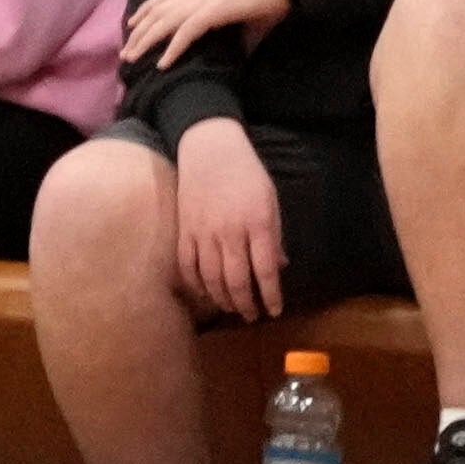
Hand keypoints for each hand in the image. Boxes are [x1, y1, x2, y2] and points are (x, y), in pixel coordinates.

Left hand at [117, 0, 288, 75]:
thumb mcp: (247, 18)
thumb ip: (237, 34)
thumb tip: (240, 54)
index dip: (147, 9)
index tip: (133, 24)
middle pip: (159, 11)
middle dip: (139, 32)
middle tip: (125, 52)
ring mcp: (206, 1)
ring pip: (166, 21)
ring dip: (146, 41)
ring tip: (133, 58)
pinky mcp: (216, 10)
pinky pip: (188, 31)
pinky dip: (173, 48)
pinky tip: (162, 64)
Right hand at [162, 113, 286, 324]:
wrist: (209, 148)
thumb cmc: (246, 173)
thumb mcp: (270, 200)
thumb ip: (274, 235)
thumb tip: (279, 267)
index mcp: (257, 222)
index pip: (266, 270)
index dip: (272, 295)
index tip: (275, 311)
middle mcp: (231, 231)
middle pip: (237, 281)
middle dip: (247, 305)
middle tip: (252, 316)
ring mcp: (204, 232)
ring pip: (212, 279)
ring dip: (223, 300)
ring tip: (232, 308)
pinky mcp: (185, 230)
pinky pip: (188, 267)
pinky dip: (196, 285)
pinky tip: (206, 294)